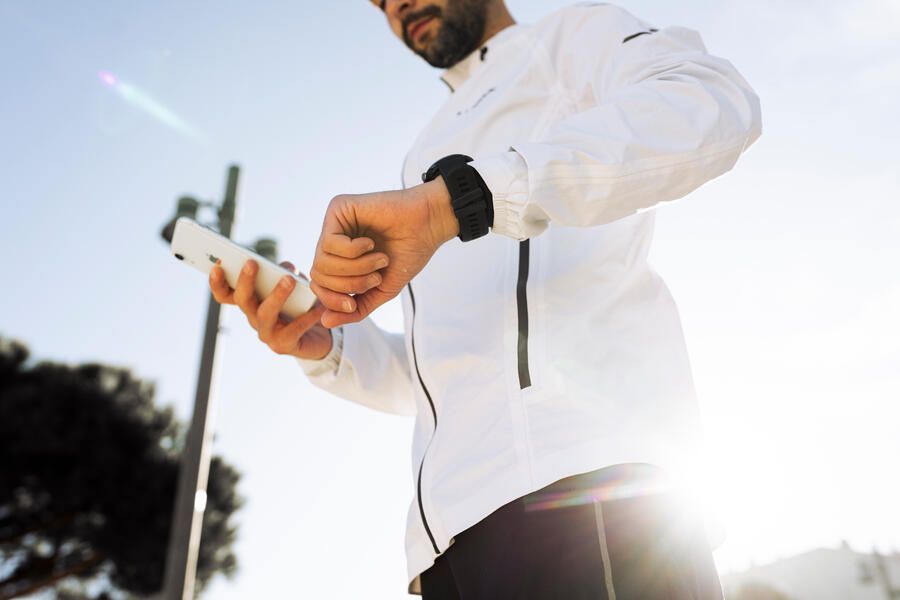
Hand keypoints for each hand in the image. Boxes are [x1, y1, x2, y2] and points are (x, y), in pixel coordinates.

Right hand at [209, 259, 333, 359]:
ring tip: (289, 280)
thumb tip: (286, 267)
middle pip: (242, 300)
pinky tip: (319, 305)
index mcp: (251, 301)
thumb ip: (286, 273)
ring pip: (265, 314)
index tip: (218, 264)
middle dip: (245, 281)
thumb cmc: (301, 306)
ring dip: (276, 295)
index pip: (225, 294)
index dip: (217, 282)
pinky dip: (307, 316)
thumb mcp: (293, 284)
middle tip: (252, 263)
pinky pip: (294, 329)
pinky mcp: (283, 345)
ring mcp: (266, 333)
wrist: (318, 337)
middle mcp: (253, 317)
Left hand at [310, 177, 456, 327]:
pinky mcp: (337, 208)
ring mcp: (334, 223)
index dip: (333, 300)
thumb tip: (324, 322)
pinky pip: (329, 243)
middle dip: (349, 284)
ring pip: (322, 261)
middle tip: (376, 276)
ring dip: (356, 268)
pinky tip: (371, 242)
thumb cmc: (408, 253)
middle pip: (319, 275)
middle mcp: (333, 240)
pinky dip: (354, 250)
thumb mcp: (381, 290)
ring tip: (379, 259)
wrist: (428, 225)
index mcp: (340, 258)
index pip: (319, 285)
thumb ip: (355, 309)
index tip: (353, 304)